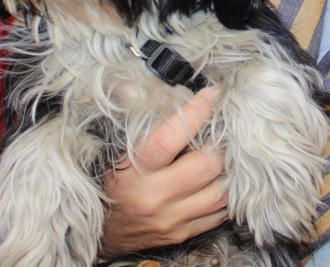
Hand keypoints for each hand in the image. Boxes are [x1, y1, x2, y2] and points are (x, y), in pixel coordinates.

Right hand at [99, 87, 226, 258]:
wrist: (100, 233)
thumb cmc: (112, 184)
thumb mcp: (119, 155)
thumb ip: (149, 132)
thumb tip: (182, 99)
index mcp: (135, 170)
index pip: (170, 137)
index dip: (196, 113)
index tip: (212, 95)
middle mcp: (155, 196)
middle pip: (207, 165)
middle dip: (220, 144)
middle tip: (223, 130)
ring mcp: (171, 219)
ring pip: (221, 192)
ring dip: (228, 171)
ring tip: (227, 154)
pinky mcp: (182, 234)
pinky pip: (219, 213)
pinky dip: (226, 194)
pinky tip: (221, 181)